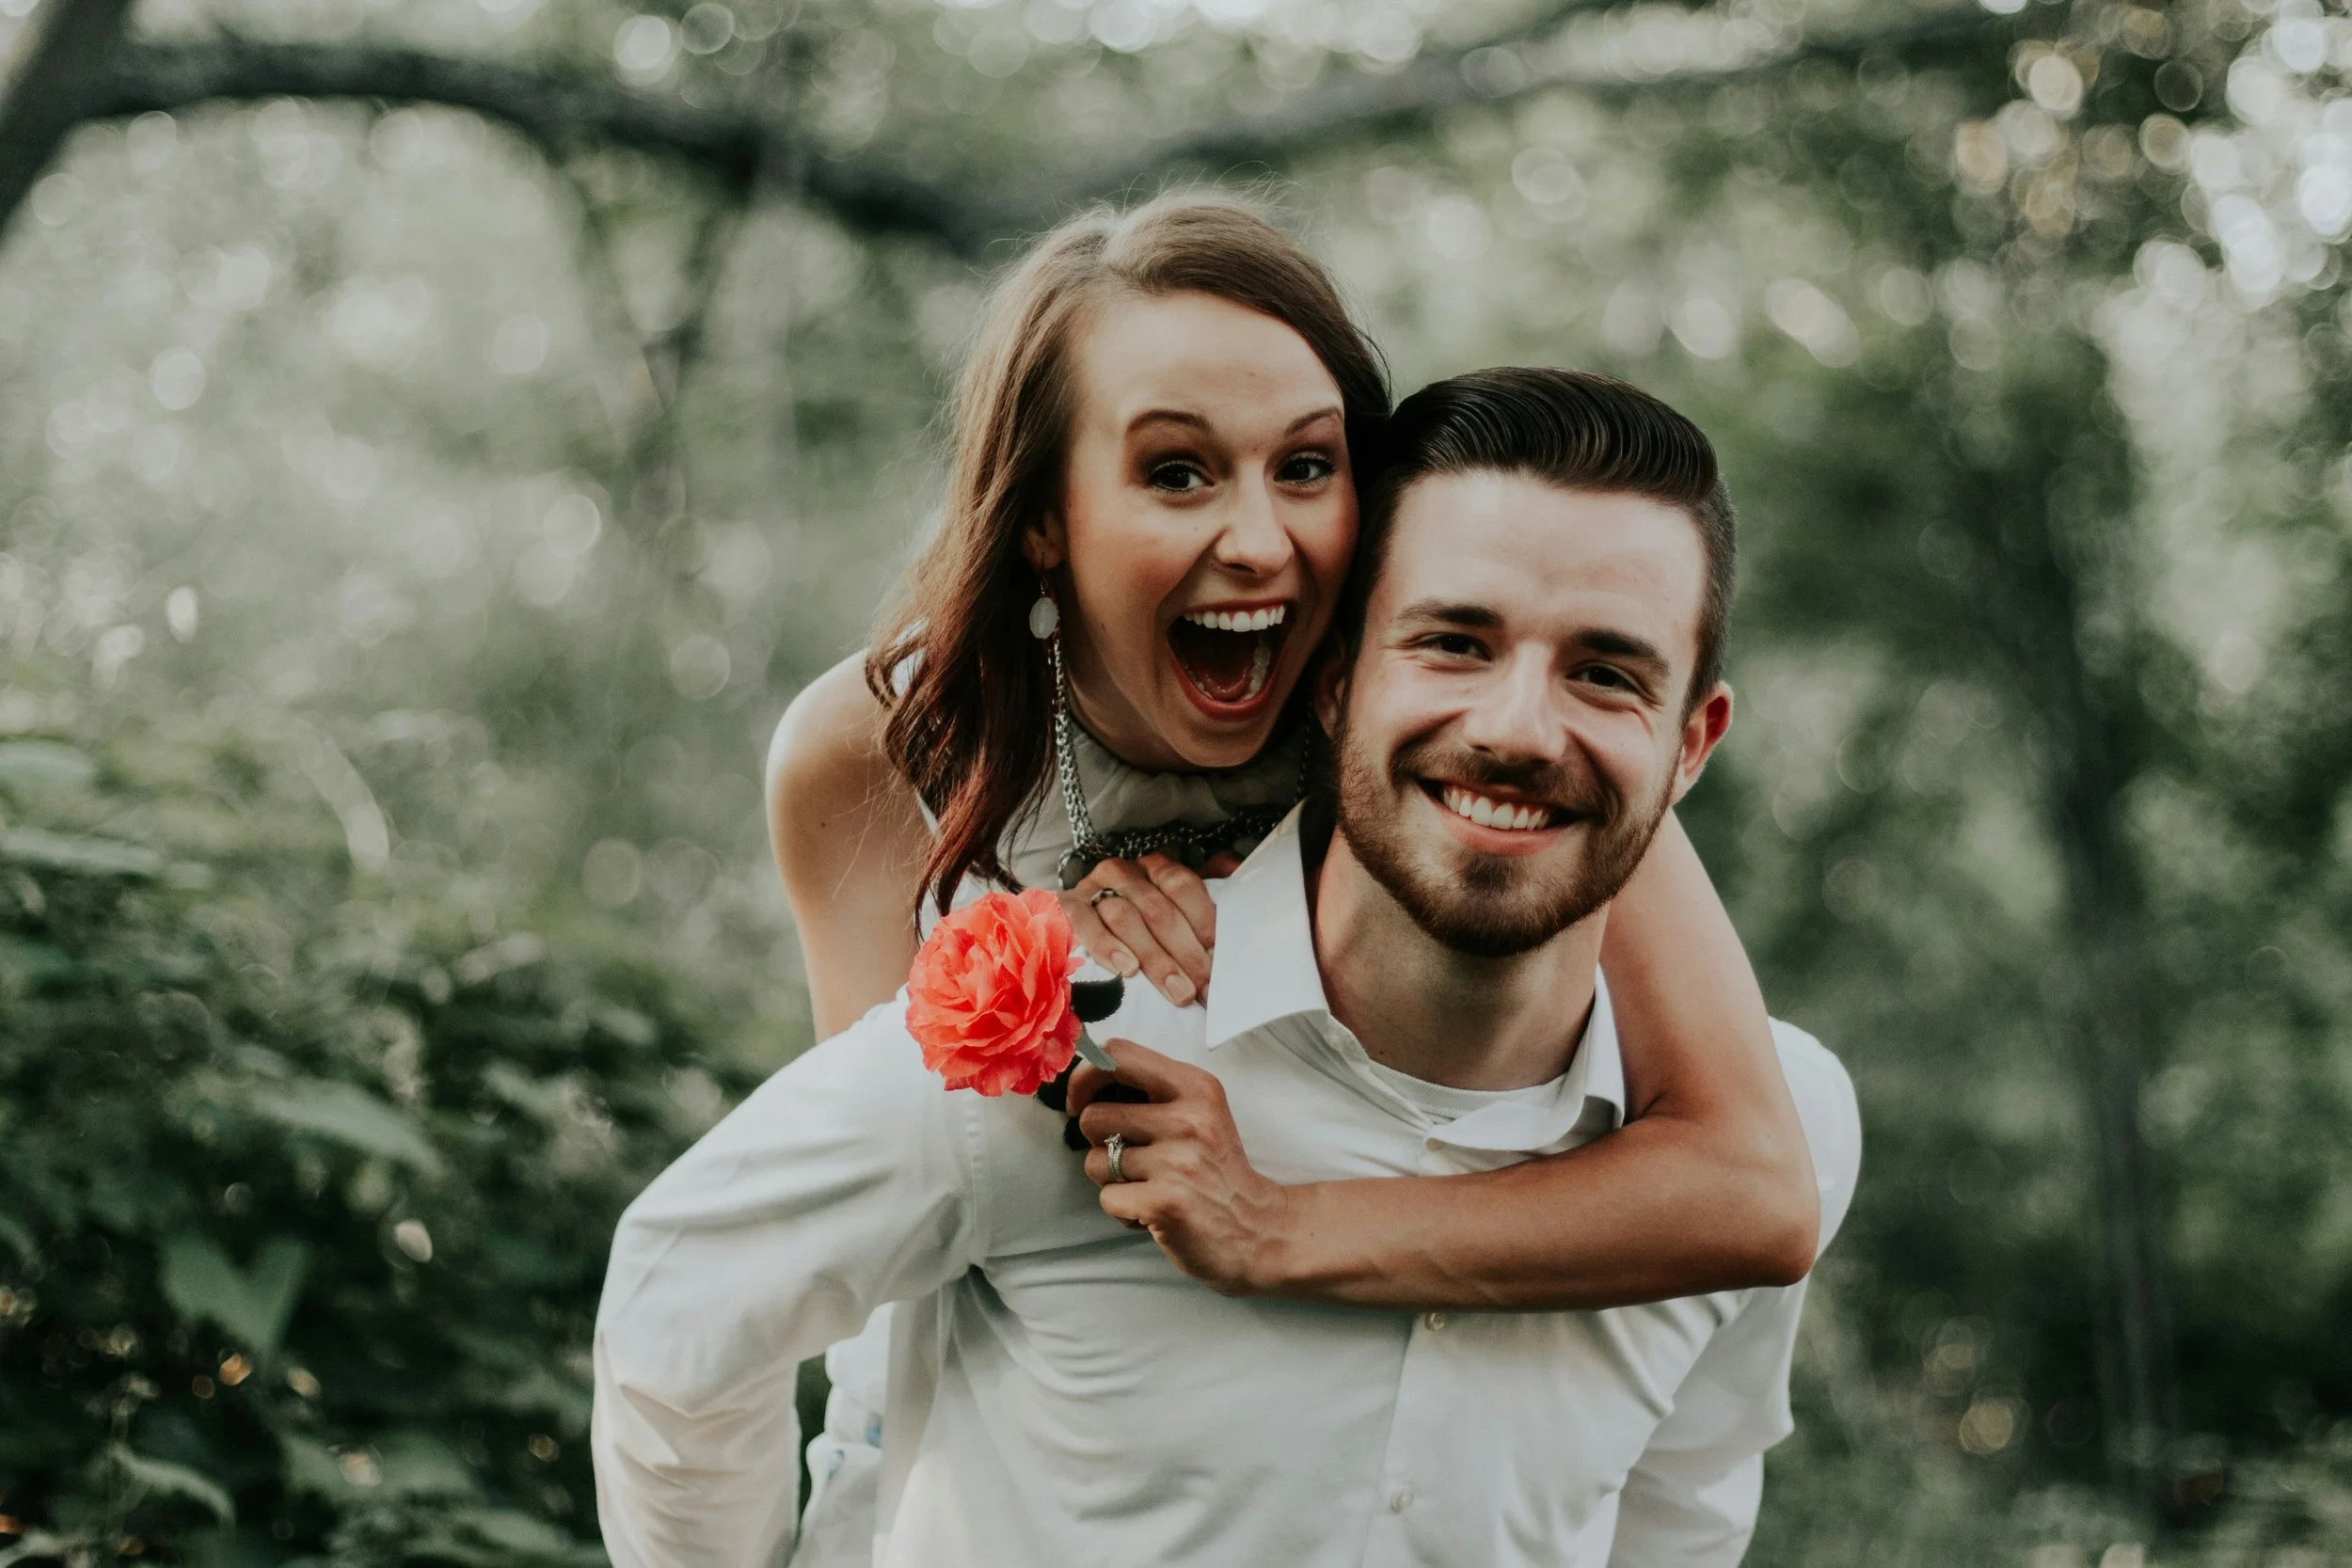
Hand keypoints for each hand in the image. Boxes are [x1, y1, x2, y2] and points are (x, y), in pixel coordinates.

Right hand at [1058, 852, 1240, 1007]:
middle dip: (1185, 953)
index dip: (1203, 920)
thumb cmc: (1135, 934)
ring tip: (1176, 991)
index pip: (1183, 885)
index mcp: (1154, 870)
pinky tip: (1126, 970)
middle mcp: (1125, 873)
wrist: (1072, 932)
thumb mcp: (1170, 920)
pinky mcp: (1066, 907)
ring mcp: (1093, 888)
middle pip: (1158, 908)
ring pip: (1126, 916)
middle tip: (1202, 989)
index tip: (1219, 958)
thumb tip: (1236, 916)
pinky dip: (1107, 946)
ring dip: (1155, 958)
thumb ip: (1200, 915)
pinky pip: (1085, 923)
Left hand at [1070, 1039, 1291, 1295]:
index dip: (1084, 1077)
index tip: (1081, 1102)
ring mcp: (1177, 1161)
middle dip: (1099, 1143)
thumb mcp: (1200, 1112)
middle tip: (1131, 1159)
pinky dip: (1123, 1211)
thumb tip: (1083, 1083)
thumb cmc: (1216, 1170)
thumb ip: (1153, 1092)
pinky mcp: (1165, 1202)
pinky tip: (1153, 1211)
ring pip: (1095, 1162)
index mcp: (1195, 1086)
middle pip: (1093, 1116)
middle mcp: (1188, 1119)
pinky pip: (1108, 1199)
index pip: (1117, 1056)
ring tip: (1148, 1186)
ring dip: (1112, 1180)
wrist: (1259, 1229)